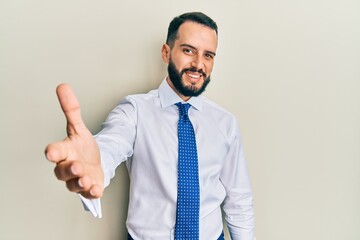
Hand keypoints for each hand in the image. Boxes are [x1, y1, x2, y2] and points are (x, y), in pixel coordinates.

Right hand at [45, 84, 103, 198]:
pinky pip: (89, 194)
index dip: (53, 152)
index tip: (51, 152)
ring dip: (80, 182)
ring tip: (87, 178)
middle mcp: (68, 167)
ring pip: (74, 185)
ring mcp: (78, 179)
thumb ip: (71, 110)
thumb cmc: (81, 146)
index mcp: (64, 151)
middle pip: (62, 171)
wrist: (94, 161)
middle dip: (69, 169)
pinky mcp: (89, 188)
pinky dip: (92, 192)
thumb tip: (63, 86)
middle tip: (78, 165)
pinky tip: (97, 188)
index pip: (55, 152)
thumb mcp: (79, 127)